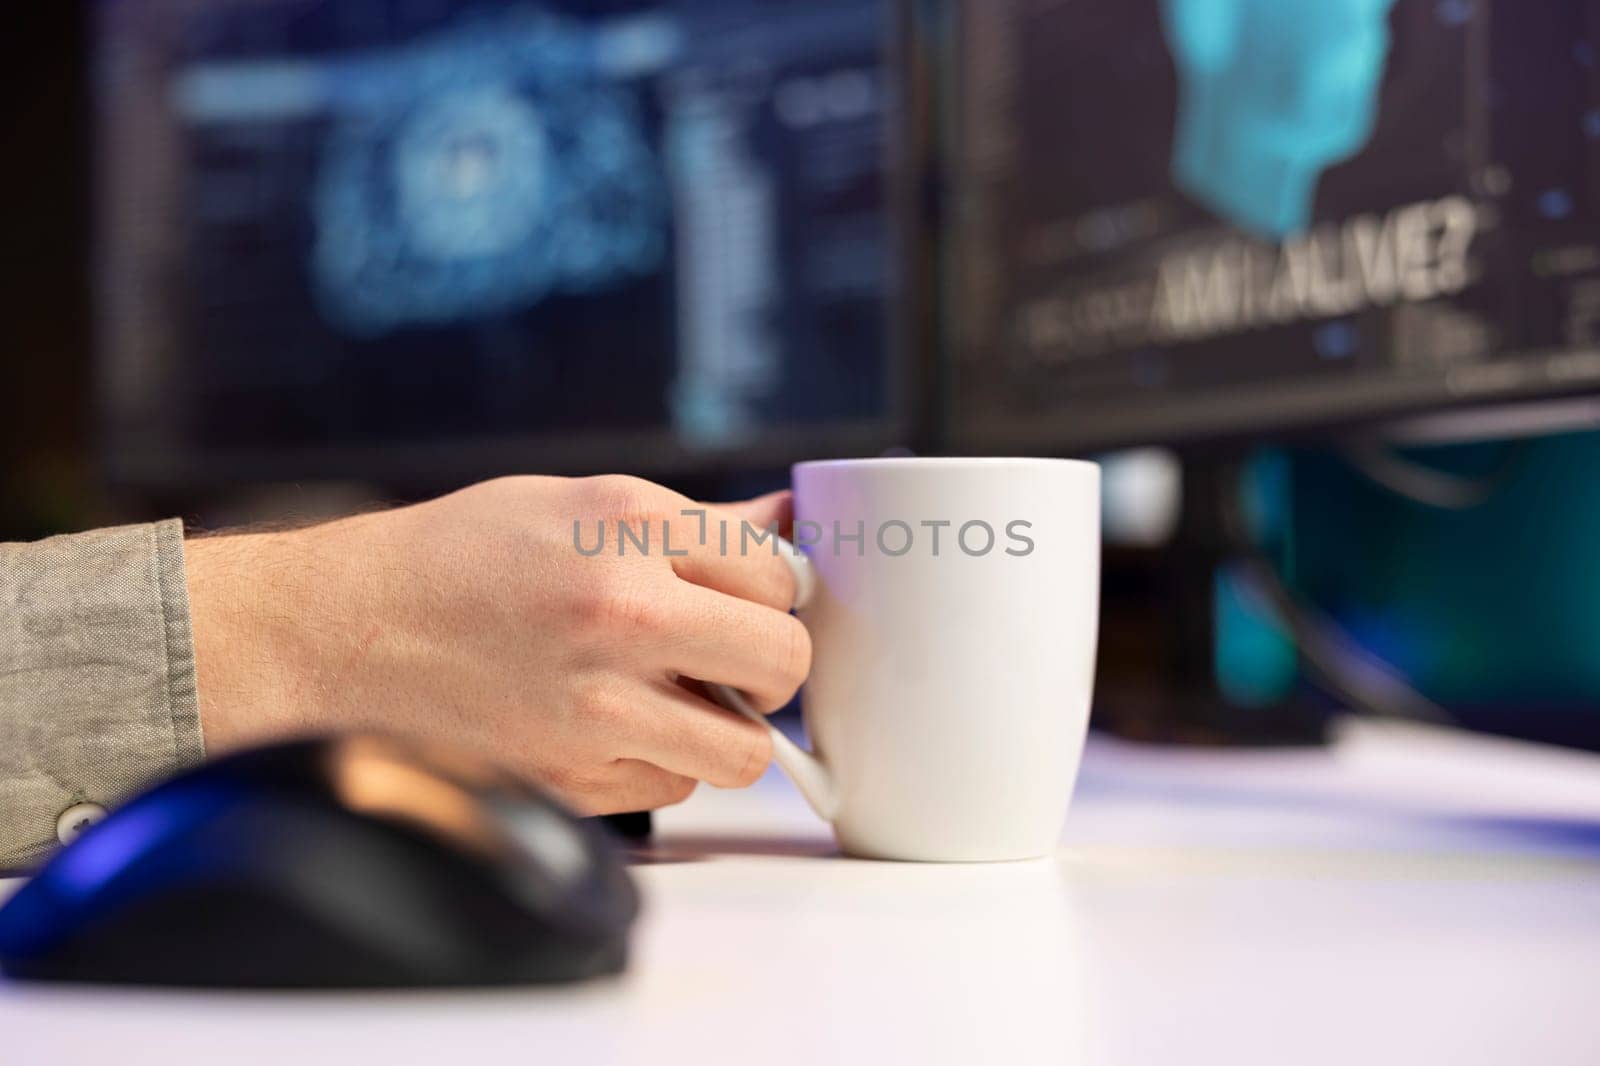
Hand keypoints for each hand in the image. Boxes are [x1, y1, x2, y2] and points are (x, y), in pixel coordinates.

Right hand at [184, 476, 808, 813]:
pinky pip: (675, 787)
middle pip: (785, 662)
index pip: (781, 575)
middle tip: (733, 653)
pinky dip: (662, 761)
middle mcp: (621, 616)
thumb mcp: (579, 502)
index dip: (774, 589)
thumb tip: (790, 525)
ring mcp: (597, 708)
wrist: (346, 630)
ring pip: (745, 750)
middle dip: (772, 660)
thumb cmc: (460, 555)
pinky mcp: (572, 779)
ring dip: (726, 725)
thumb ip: (698, 524)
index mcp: (629, 528)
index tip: (748, 596)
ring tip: (676, 694)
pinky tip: (614, 723)